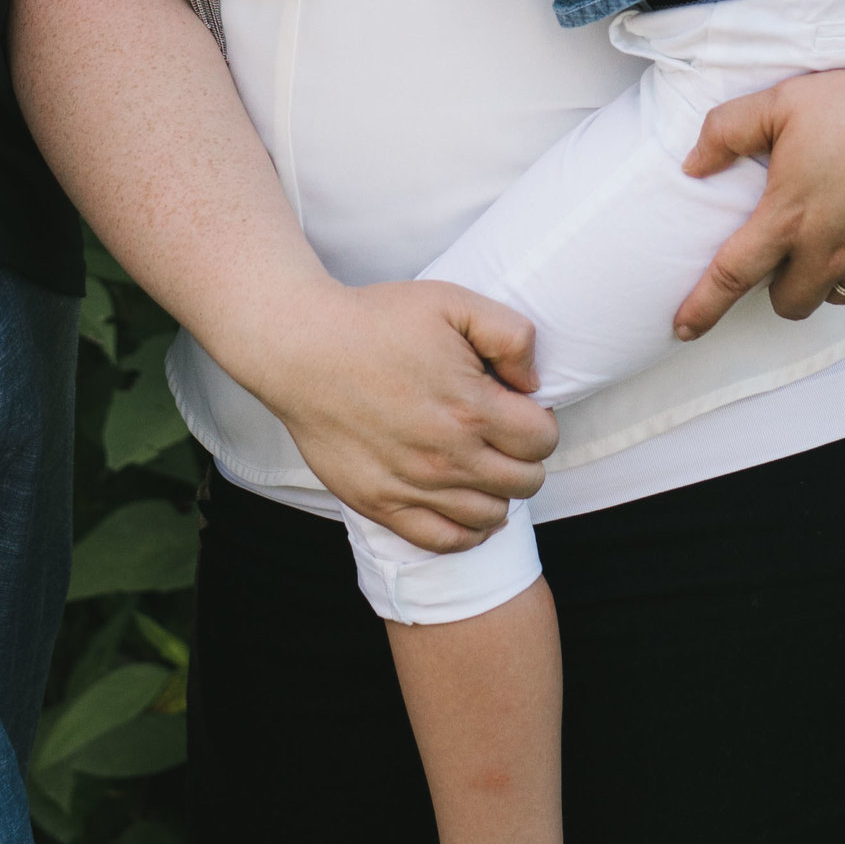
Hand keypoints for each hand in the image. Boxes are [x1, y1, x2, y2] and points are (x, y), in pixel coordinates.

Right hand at [253, 278, 558, 551]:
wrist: (301, 347)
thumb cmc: (375, 321)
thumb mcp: (454, 302)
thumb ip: (511, 336)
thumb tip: (532, 384)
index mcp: (472, 407)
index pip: (542, 440)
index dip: (538, 421)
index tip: (516, 407)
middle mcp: (447, 455)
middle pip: (525, 481)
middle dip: (524, 457)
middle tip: (500, 433)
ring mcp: (414, 485)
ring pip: (491, 515)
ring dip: (497, 490)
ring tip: (479, 462)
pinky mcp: (381, 504)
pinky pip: (445, 541)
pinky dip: (466, 530)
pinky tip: (462, 501)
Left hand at [671, 54, 844, 333]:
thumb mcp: (781, 103)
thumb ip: (726, 133)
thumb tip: (692, 165)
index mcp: (788, 218)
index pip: (731, 277)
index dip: (702, 309)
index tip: (682, 329)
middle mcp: (828, 249)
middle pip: (787, 303)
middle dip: (775, 291)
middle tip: (779, 254)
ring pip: (832, 293)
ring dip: (821, 275)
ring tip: (827, 233)